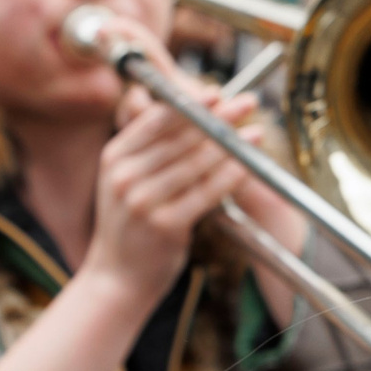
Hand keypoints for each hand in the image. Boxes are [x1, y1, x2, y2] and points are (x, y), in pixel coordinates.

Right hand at [77, 18, 259, 307]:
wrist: (116, 278)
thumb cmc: (130, 226)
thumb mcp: (126, 181)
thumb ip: (152, 151)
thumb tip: (194, 115)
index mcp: (114, 156)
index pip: (158, 118)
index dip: (191, 102)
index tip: (218, 92)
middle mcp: (124, 175)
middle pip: (182, 136)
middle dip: (219, 117)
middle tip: (247, 103)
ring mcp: (142, 200)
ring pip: (197, 162)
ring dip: (231, 144)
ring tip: (256, 133)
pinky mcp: (163, 224)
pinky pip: (206, 192)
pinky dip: (230, 176)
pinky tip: (248, 165)